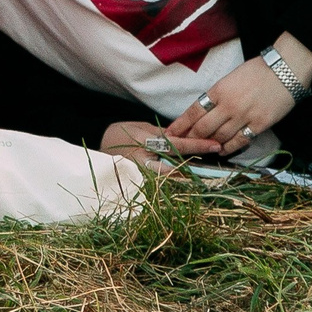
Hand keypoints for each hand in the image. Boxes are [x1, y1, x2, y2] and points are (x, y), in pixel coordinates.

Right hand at [101, 119, 224, 171]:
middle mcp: (143, 162)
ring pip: (169, 179)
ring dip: (187, 176)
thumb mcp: (140, 128)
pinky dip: (174, 180)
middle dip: (196, 167)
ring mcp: (141, 176)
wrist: (95, 150)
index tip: (216, 145)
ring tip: (205, 174)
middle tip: (213, 166)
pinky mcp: (140, 183)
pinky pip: (160, 183)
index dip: (197, 144)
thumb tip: (183, 135)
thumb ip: (162, 133)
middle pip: (176, 168)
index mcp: (144, 143)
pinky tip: (186, 178)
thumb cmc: (118, 134)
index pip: (176, 145)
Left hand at [164, 53, 299, 155]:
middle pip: (203, 128)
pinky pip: (240, 141)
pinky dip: (228, 148)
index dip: (180, 125)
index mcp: (218, 90)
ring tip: (202, 149)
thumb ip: (217, 95)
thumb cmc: (257, 71)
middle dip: (190, 138)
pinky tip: (222, 151)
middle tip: (183, 146)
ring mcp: (244, 116)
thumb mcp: (230, 78)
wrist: (285, 70)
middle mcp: (228, 105)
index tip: (171, 134)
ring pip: (219, 137)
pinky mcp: (259, 124)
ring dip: (209, 145)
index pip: (193, 112)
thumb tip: (203, 111)